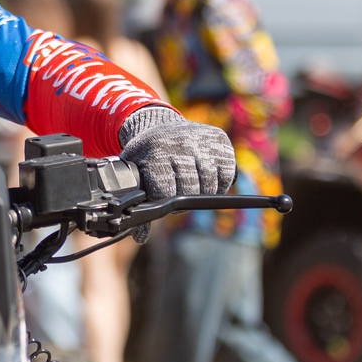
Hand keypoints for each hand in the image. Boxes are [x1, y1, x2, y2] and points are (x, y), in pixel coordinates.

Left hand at [118, 106, 237, 201]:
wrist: (159, 123)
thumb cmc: (145, 155)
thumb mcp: (135, 173)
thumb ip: (136, 203)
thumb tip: (140, 238)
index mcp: (155, 153)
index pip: (166, 192)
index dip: (164, 201)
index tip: (161, 197)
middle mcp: (180, 144)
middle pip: (190, 190)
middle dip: (183, 199)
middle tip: (176, 194)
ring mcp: (202, 140)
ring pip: (210, 184)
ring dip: (202, 193)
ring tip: (190, 188)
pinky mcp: (219, 139)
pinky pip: (227, 174)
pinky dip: (220, 183)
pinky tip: (206, 180)